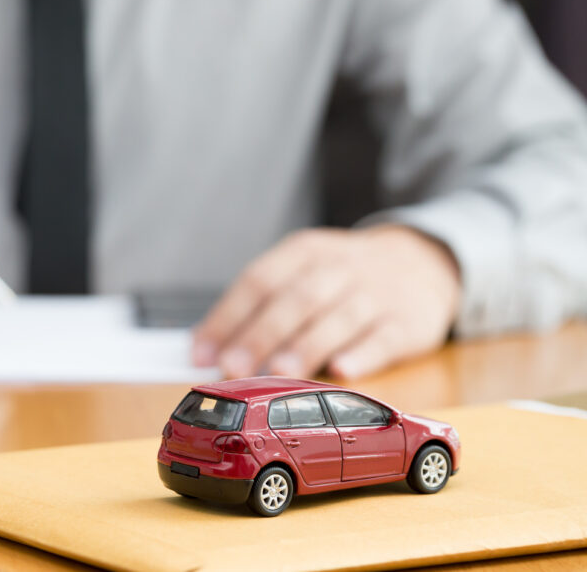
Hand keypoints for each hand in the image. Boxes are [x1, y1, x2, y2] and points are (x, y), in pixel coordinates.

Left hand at [193, 225, 460, 379]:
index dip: (227, 317)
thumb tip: (209, 349)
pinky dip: (363, 354)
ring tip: (278, 371)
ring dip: (306, 345)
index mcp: (305, 253)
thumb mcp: (304, 272)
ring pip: (338, 317)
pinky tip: (341, 370)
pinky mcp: (409, 323)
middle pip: (295, 299)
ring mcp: (376, 294)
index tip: (199, 352)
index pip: (258, 281)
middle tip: (232, 366)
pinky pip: (385, 338)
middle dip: (261, 334)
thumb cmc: (343, 277)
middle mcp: (339, 268)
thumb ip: (261, 306)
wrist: (425, 260)